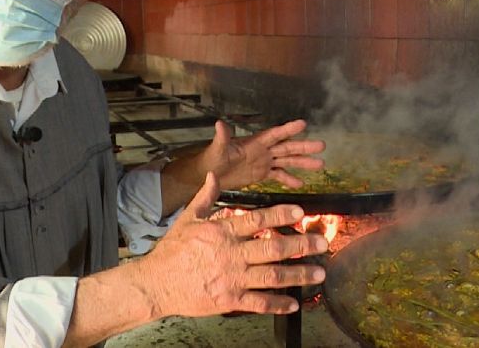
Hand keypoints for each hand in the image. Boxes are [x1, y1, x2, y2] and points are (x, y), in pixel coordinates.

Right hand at [134, 172, 326, 318]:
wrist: (156, 283)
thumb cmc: (172, 251)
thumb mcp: (187, 219)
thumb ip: (205, 197)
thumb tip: (214, 175)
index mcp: (221, 232)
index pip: (258, 219)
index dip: (281, 215)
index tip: (301, 212)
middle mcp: (231, 254)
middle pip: (273, 248)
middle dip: (301, 245)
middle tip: (321, 242)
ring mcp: (232, 278)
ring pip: (273, 276)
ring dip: (299, 274)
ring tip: (319, 272)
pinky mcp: (229, 300)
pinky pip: (259, 302)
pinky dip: (278, 303)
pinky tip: (294, 302)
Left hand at [197, 119, 325, 190]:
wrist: (209, 174)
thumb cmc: (212, 158)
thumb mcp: (217, 148)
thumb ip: (222, 137)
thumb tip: (219, 124)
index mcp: (254, 142)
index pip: (274, 134)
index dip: (288, 130)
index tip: (303, 124)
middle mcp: (262, 150)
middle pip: (287, 147)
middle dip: (304, 147)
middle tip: (322, 145)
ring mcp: (264, 162)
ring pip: (287, 161)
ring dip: (303, 163)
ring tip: (320, 164)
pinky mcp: (261, 174)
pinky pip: (279, 176)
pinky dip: (289, 179)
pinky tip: (301, 184)